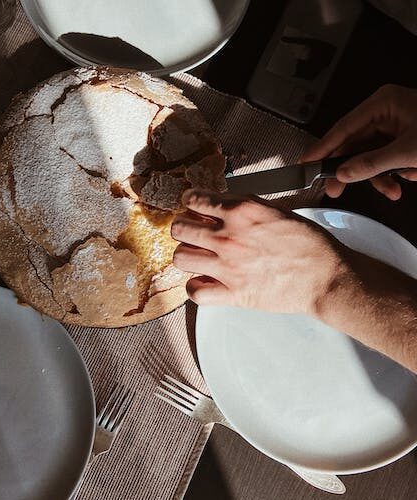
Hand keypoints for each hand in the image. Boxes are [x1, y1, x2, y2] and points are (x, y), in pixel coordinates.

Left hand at [171, 189, 349, 315]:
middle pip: (178, 228)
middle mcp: (228, 237)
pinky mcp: (232, 294)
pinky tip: (206, 281)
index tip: (192, 207)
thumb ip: (245, 206)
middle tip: (193, 232)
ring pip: (179, 258)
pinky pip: (194, 291)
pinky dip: (196, 287)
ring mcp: (227, 267)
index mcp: (240, 212)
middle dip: (183, 228)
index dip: (190, 202)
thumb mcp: (277, 210)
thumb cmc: (308, 243)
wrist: (326, 277)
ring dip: (186, 255)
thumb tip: (221, 203)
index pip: (194, 200)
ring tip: (198, 256)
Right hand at [301, 84, 416, 199]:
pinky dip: (393, 174)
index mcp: (383, 104)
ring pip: (370, 156)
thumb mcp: (408, 151)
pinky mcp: (403, 140)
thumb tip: (343, 173)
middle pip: (354, 145)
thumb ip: (372, 163)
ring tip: (392, 191)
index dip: (323, 148)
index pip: (342, 128)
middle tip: (336, 190)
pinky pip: (385, 159)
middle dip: (354, 170)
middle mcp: (385, 112)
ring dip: (380, 177)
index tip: (305, 163)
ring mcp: (394, 126)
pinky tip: (407, 179)